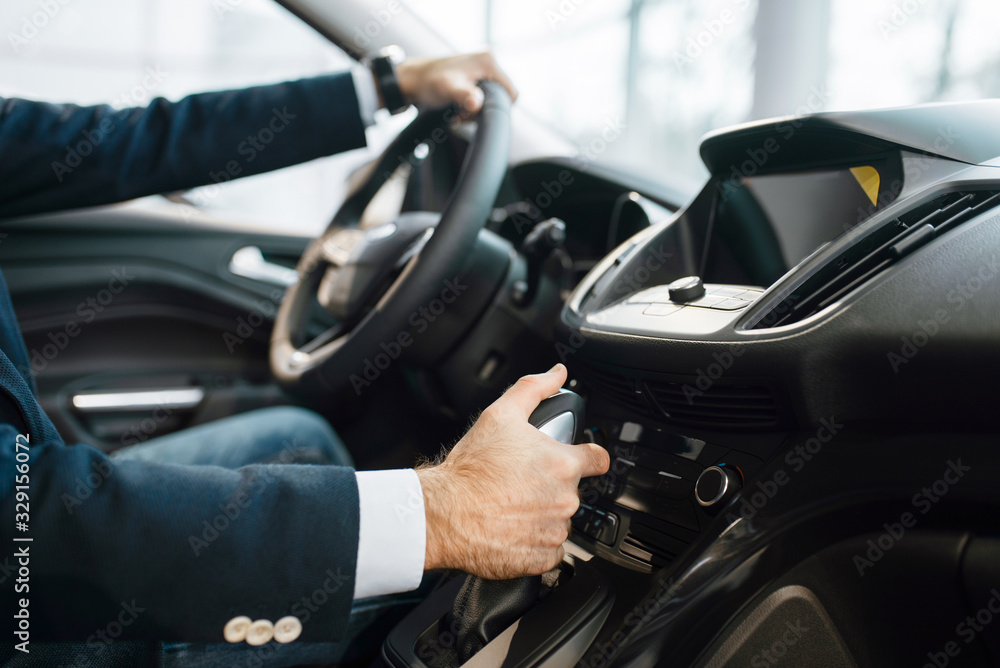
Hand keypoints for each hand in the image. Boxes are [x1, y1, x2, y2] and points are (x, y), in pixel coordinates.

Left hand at [395, 51, 518, 116]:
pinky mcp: (474, 74)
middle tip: (463, 113)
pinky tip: (458, 107)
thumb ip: (465, 96)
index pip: (511, 92)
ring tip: (458, 111)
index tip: (477, 113)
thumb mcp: (448, 90)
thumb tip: (477, 103)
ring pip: (490, 97)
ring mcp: (481, 67)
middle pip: (500, 96)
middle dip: (483, 110)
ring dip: (475, 109)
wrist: (412, 80)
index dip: (498, 108)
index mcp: (488, 61)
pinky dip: (471, 104)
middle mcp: (487, 60)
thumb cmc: (428, 82)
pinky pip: (481, 94)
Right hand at [417, 364, 609, 578]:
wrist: (444, 514)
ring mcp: (554, 530)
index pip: (599, 459)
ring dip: (543, 514)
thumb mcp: (500, 415)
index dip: (589, 456)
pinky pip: (549, 550)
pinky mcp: (541, 557)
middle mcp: (565, 499)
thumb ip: (533, 389)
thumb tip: (556, 374)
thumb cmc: (470, 470)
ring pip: (559, 520)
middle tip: (521, 482)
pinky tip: (512, 530)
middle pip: (572, 490)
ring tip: (512, 506)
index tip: (580, 460)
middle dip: (551, 486)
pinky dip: (535, 542)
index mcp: (563, 465)